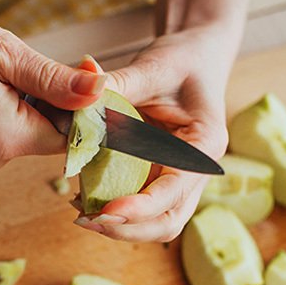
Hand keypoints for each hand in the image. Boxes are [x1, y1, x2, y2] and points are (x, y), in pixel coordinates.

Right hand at [0, 0, 105, 171]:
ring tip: (0, 68)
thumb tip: (99, 92)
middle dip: (58, 100)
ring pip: (33, 131)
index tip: (81, 68)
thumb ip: (52, 79)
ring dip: (33, 101)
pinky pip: (10, 130)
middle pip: (54, 135)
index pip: (73, 134)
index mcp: (2, 135)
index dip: (85, 104)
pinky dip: (14, 106)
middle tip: (30, 60)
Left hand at [74, 24, 233, 241]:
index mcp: (204, 144)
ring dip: (120, 226)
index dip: (142, 206)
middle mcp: (196, 170)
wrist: (196, 56)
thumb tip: (81, 95)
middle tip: (86, 220)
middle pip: (169, 220)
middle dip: (129, 228)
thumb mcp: (152, 67)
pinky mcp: (158, 176)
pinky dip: (113, 208)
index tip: (108, 210)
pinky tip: (82, 197)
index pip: (176, 190)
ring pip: (154, 221)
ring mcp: (178, 177)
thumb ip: (117, 85)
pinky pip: (139, 204)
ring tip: (81, 214)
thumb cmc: (182, 60)